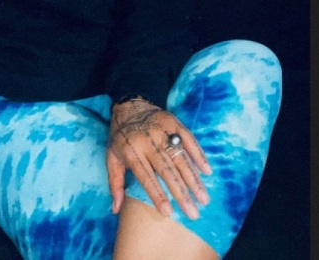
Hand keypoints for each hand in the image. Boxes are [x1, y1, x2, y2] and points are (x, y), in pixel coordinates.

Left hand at [106, 99, 211, 219]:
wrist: (128, 106)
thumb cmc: (120, 137)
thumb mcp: (111, 157)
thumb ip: (115, 184)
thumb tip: (115, 211)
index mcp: (131, 151)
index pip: (146, 177)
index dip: (157, 194)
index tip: (168, 213)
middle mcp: (148, 141)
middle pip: (167, 170)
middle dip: (181, 193)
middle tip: (193, 213)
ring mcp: (161, 130)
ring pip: (180, 158)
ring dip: (194, 179)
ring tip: (204, 198)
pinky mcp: (172, 122)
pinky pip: (188, 139)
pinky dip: (198, 155)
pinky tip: (206, 171)